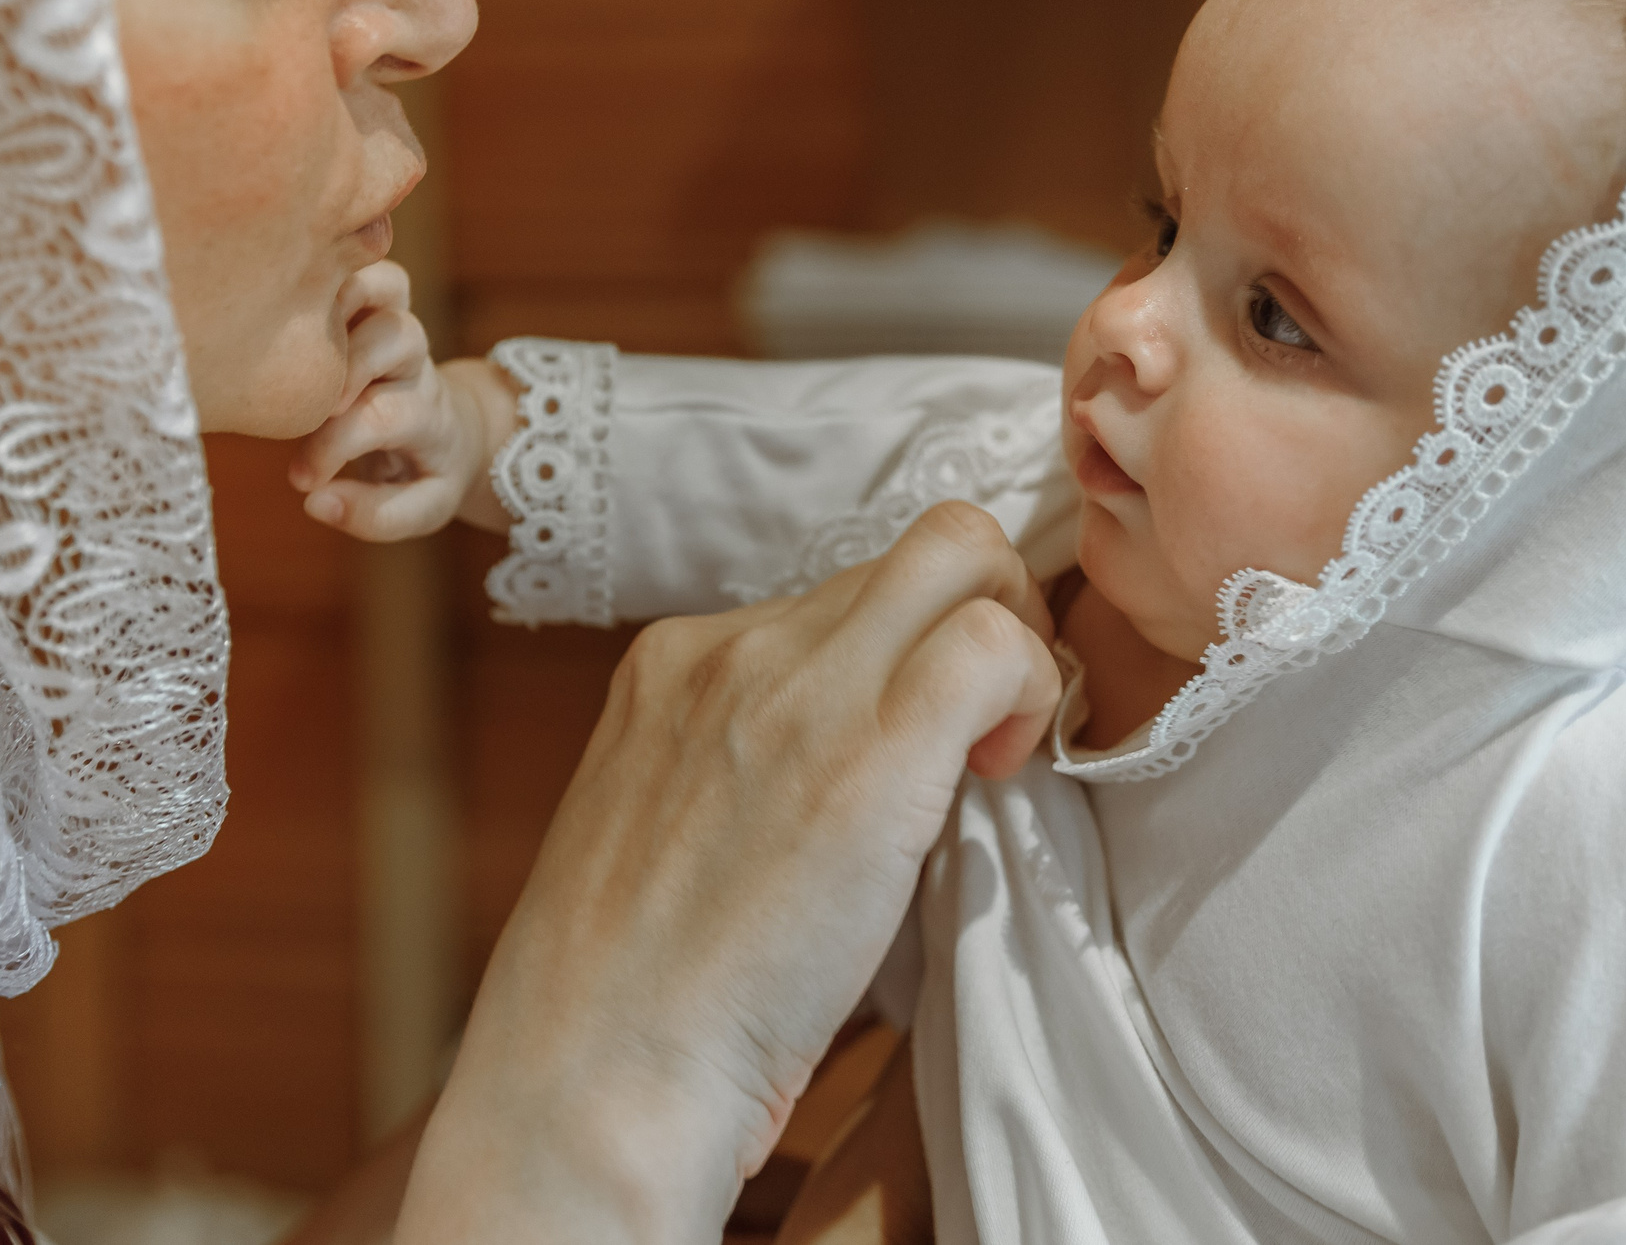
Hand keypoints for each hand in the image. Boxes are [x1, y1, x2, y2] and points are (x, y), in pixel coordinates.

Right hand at [288, 262, 517, 539]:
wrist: (459, 432)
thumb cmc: (426, 473)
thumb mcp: (420, 510)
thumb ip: (373, 515)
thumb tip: (315, 502)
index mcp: (428, 415)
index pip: (381, 418)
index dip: (333, 446)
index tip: (302, 481)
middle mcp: (417, 362)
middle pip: (394, 336)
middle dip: (343, 366)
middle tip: (302, 406)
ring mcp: (401, 323)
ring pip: (385, 284)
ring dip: (338, 300)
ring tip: (294, 339)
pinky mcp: (384, 301)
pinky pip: (371, 266)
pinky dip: (337, 267)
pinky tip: (295, 295)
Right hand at [398, 502, 1061, 1243]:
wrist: (595, 1072)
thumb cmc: (633, 1000)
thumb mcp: (666, 835)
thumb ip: (744, 766)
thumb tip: (846, 766)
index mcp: (674, 664)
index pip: (839, 593)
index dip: (904, 654)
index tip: (920, 741)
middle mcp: (733, 648)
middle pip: (913, 552)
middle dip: (983, 617)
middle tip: (987, 731)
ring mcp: (797, 684)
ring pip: (961, 551)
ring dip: (1014, 640)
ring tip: (993, 757)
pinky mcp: (871, 746)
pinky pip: (990, 638)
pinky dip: (1030, 687)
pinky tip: (997, 776)